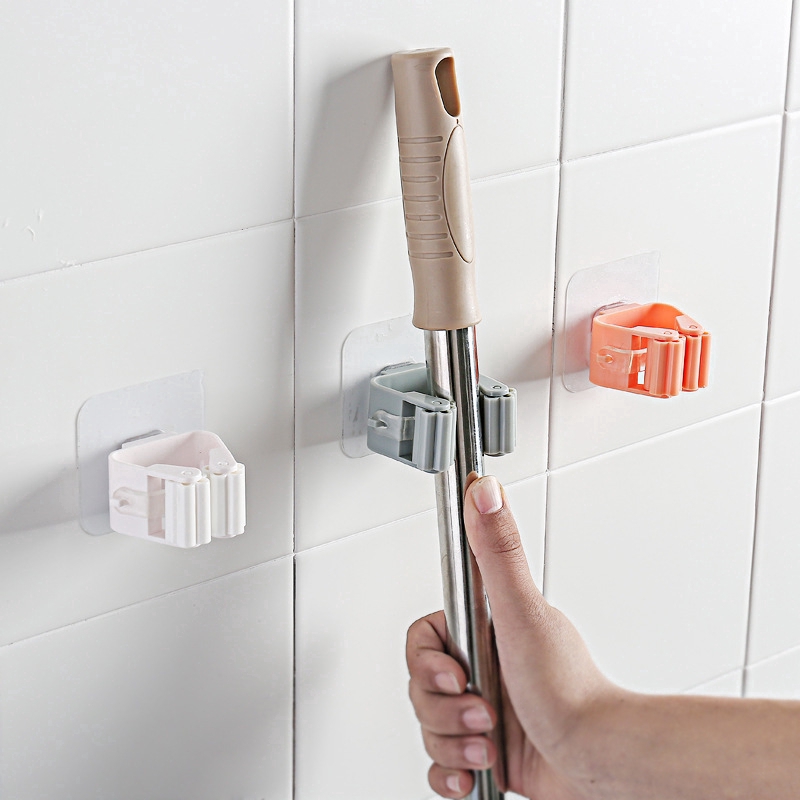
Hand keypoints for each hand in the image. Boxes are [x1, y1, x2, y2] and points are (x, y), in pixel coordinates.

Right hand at [406, 475, 618, 798]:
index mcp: (486, 630)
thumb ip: (498, 551)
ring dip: (453, 742)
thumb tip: (484, 490)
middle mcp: (483, 666)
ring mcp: (483, 709)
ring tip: (489, 742)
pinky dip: (451, 770)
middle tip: (484, 712)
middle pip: (422, 686)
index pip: (423, 641)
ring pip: (428, 725)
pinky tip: (473, 768)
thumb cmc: (570, 694)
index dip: (430, 663)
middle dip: (445, 710)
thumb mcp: (523, 614)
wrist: (598, 762)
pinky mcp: (485, 748)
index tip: (457, 674)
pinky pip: (441, 760)